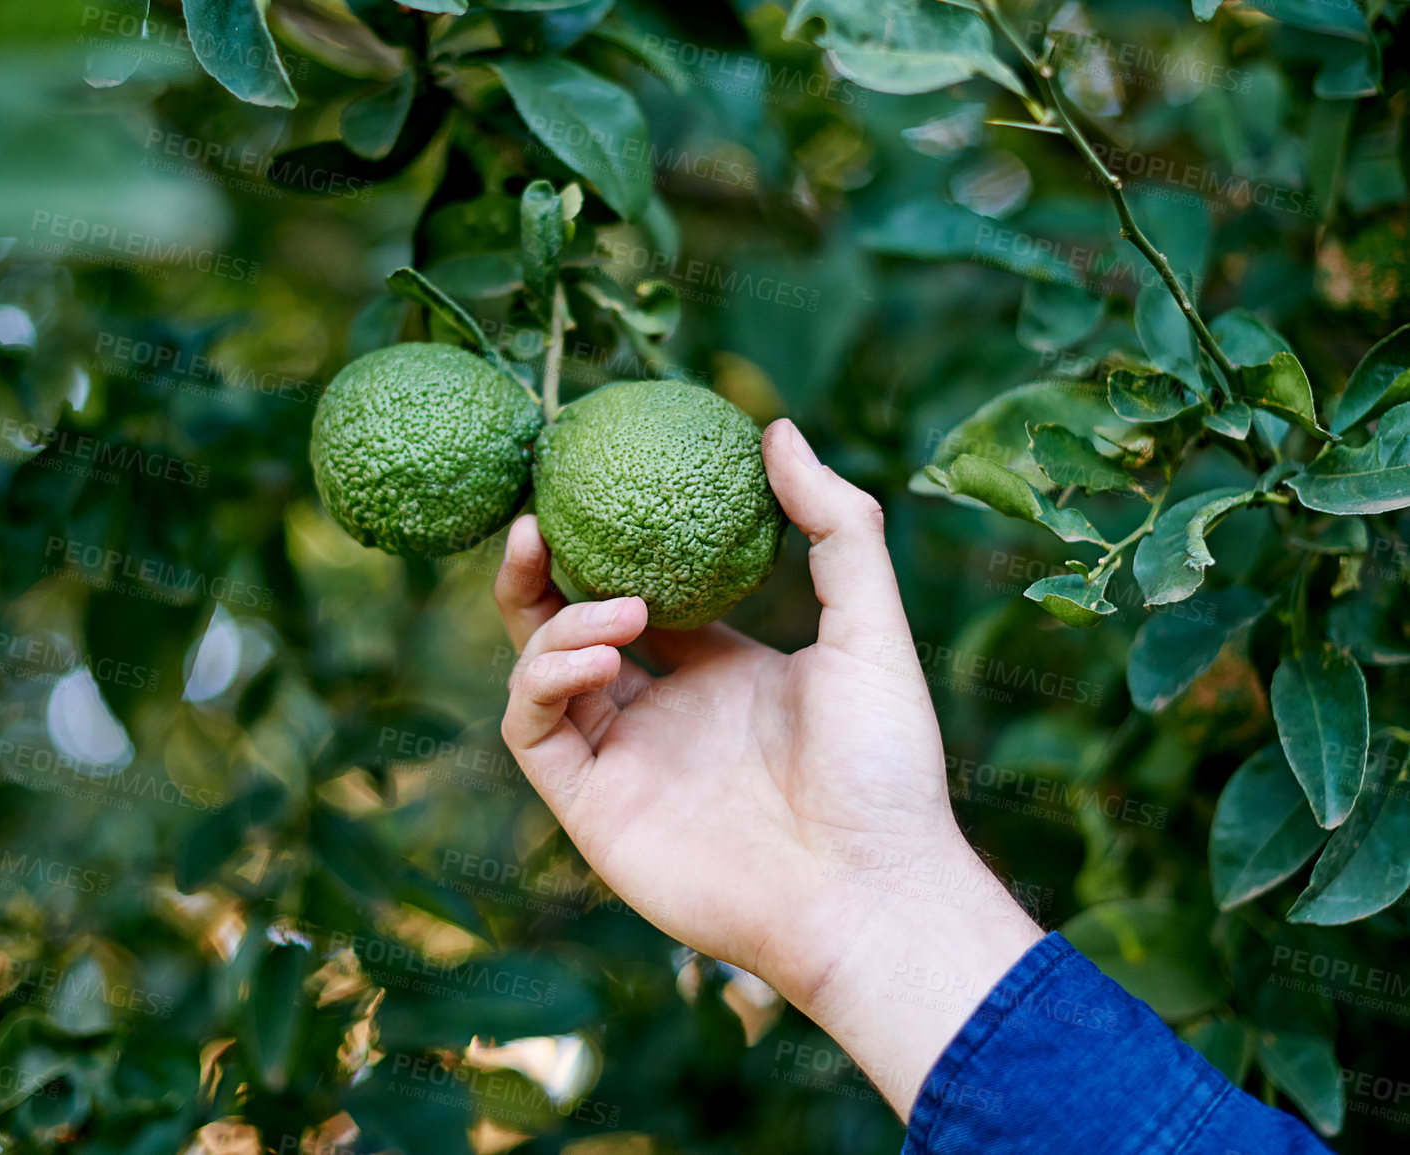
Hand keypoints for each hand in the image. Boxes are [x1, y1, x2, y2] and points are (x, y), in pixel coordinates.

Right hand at [494, 418, 1042, 1118]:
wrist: (869, 890)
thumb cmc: (883, 768)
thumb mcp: (868, 628)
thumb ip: (837, 526)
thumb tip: (778, 426)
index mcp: (716, 671)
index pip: (640, 593)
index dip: (607, 543)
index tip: (592, 482)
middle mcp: (660, 712)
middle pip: (567, 625)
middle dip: (539, 572)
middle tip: (536, 518)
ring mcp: (622, 760)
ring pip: (539, 671)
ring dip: (554, 624)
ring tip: (622, 610)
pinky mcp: (591, 807)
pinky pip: (532, 729)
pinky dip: (544, 680)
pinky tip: (602, 654)